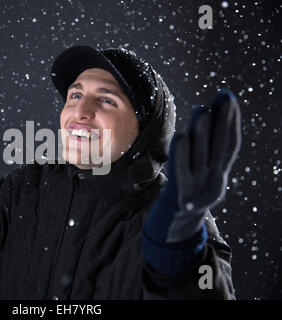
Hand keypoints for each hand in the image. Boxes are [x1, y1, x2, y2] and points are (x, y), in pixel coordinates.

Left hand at [164, 89, 241, 242]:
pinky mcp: (181, 196)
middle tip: (224, 96)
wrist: (175, 225)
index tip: (229, 98)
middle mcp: (213, 180)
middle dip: (224, 121)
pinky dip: (182, 155)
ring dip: (203, 133)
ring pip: (201, 157)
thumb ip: (204, 149)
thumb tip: (207, 113)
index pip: (229, 145)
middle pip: (220, 148)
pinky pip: (181, 173)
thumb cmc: (187, 189)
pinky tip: (182, 137)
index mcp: (219, 174)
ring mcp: (198, 189)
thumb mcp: (200, 172)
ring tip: (202, 110)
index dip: (232, 122)